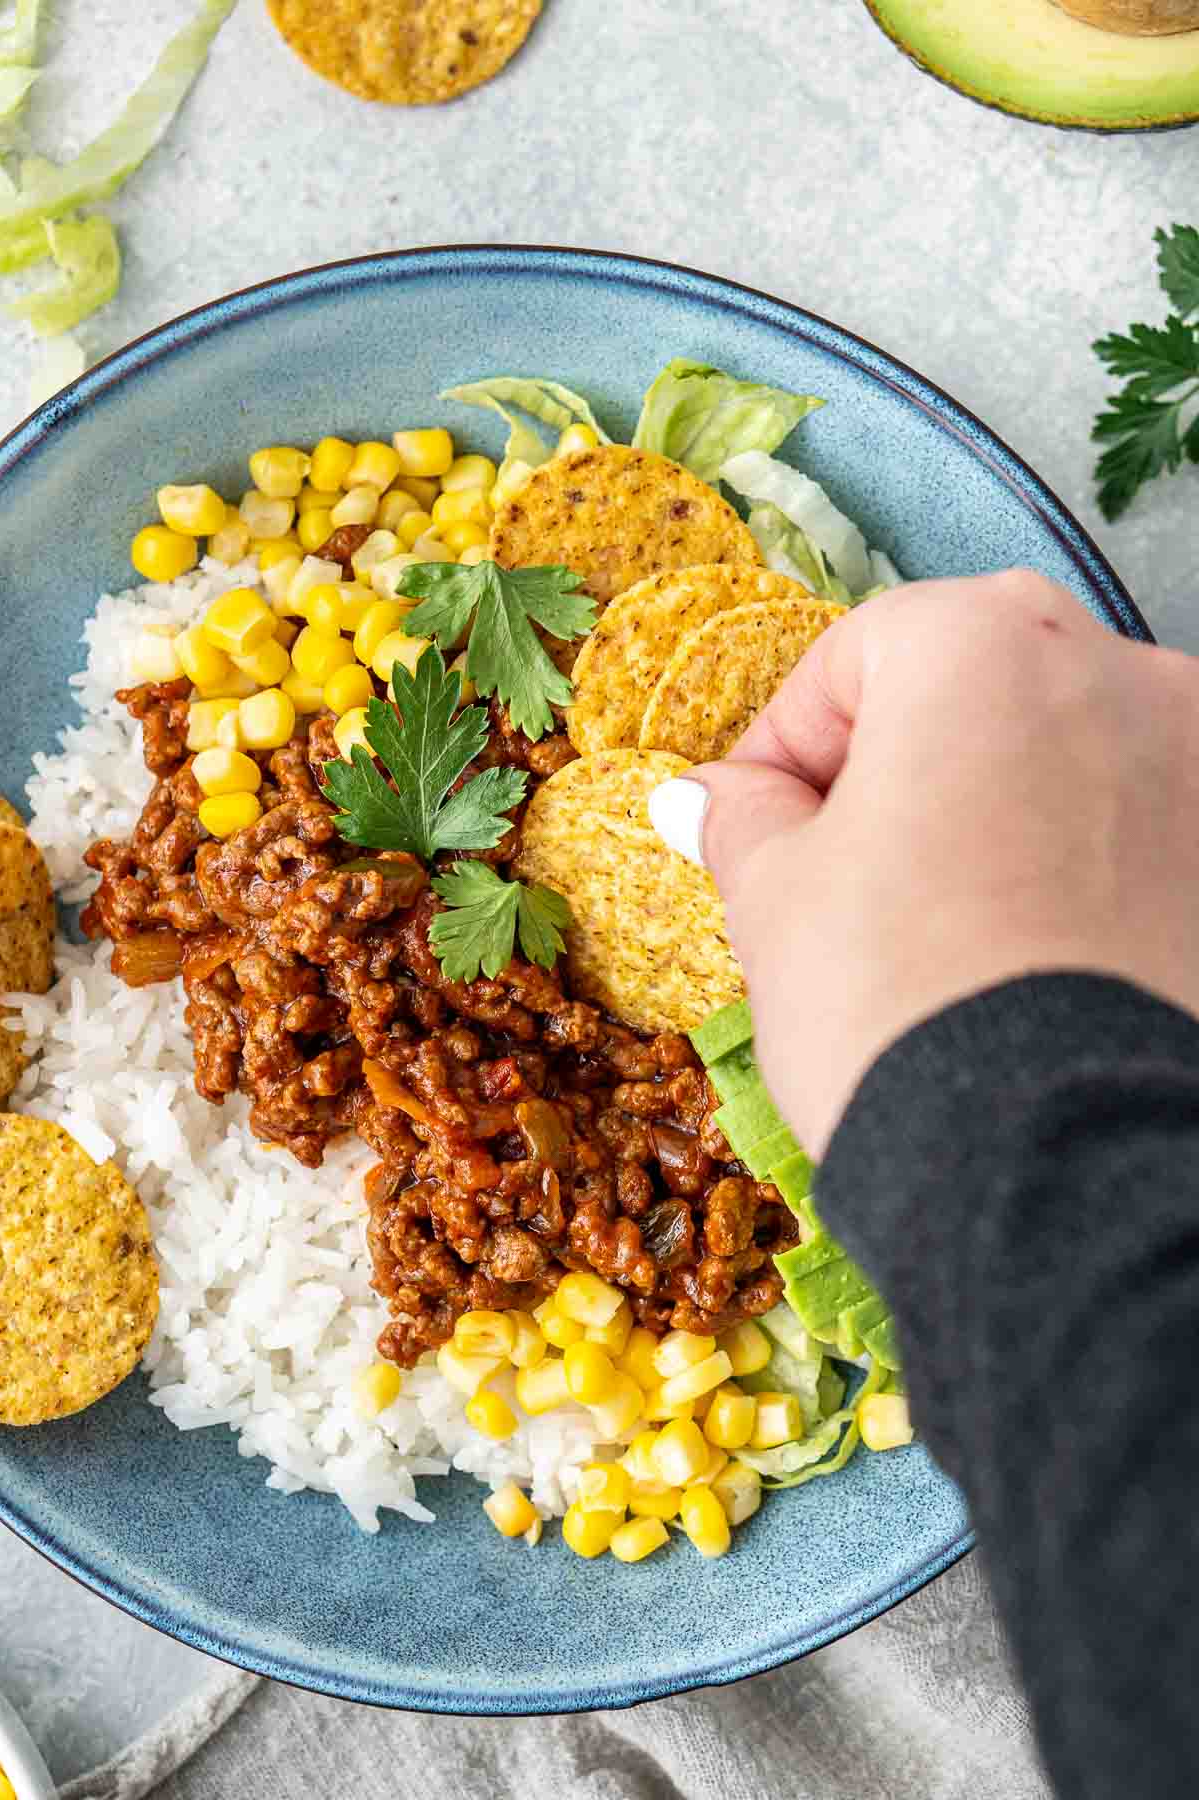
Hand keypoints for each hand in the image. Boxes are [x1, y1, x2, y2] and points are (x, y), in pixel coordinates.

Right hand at [649, 572, 1198, 1157]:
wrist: (1052, 1167)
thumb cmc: (897, 1005)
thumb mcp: (776, 901)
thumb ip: (744, 821)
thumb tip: (710, 797)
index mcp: (982, 648)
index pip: (855, 653)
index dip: (786, 738)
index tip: (751, 815)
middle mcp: (1118, 674)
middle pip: (977, 677)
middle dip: (897, 753)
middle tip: (837, 851)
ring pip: (1070, 746)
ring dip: (995, 800)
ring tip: (936, 912)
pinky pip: (1140, 825)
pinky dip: (1081, 858)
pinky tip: (1029, 943)